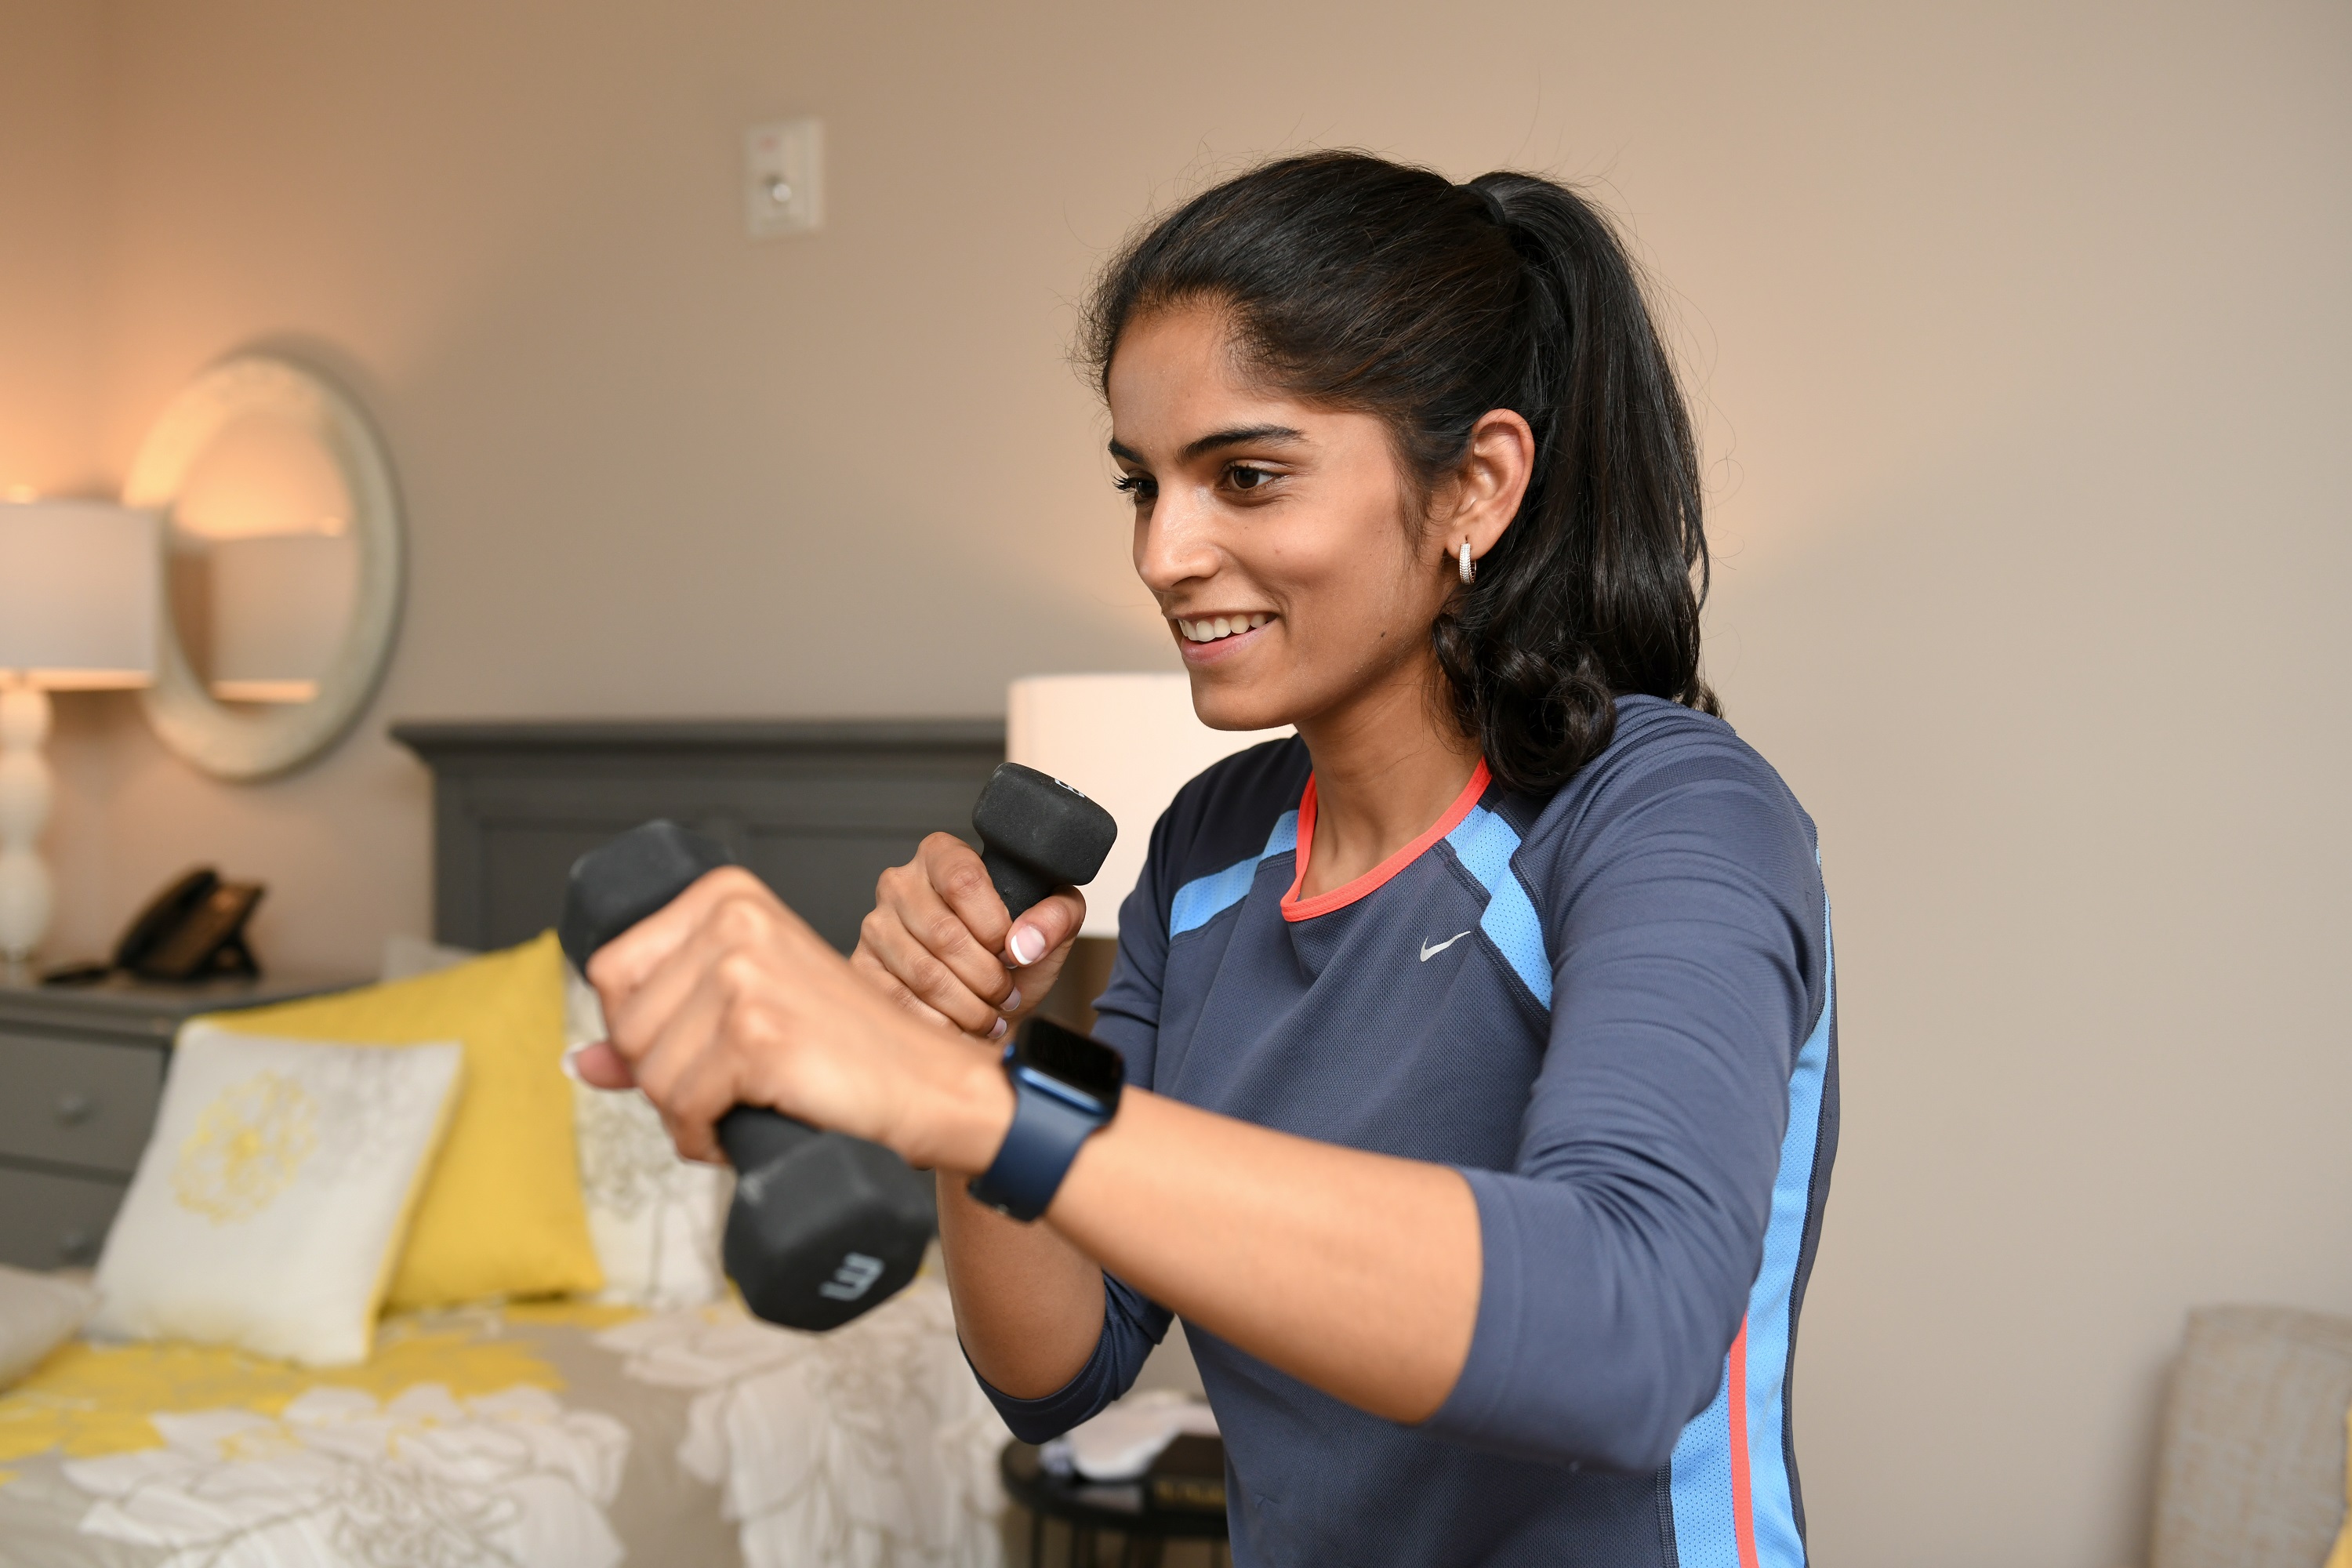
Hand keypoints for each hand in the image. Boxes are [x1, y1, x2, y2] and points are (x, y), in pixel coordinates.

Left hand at [576, 867, 1010, 1172]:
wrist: (928, 1084)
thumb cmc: (848, 1049)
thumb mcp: (748, 1013)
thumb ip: (658, 1027)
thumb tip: (579, 1063)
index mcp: (727, 898)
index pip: (612, 968)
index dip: (639, 1027)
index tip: (690, 1045)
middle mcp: (732, 923)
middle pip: (625, 1024)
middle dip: (661, 1076)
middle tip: (724, 1084)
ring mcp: (744, 976)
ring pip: (649, 1072)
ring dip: (684, 1112)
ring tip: (741, 1104)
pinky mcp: (756, 1035)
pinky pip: (682, 1107)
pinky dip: (704, 1136)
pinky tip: (744, 1124)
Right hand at [851, 832, 1086, 1039]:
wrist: (983, 997)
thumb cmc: (1011, 956)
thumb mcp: (1050, 927)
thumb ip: (1057, 917)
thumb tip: (1025, 942)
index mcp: (943, 855)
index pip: (963, 880)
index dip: (994, 925)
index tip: (1011, 951)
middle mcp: (900, 883)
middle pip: (945, 934)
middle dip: (987, 977)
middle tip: (1007, 993)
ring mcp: (876, 925)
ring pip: (925, 975)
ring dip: (967, 1006)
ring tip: (989, 1014)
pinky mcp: (864, 967)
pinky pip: (901, 1002)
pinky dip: (940, 1023)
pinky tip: (959, 1025)